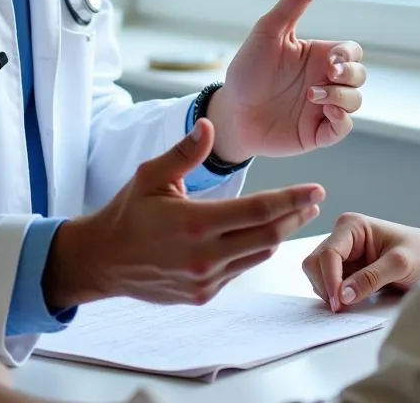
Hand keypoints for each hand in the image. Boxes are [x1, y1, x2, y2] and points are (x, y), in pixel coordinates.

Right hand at [45, 118, 324, 308]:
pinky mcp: (203, 295)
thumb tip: (209, 125)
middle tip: (314, 200)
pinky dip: (254, 250)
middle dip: (296, 216)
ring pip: (258, 255)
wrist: (103, 260)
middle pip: (268, 236)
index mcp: (195, 223)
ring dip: (279, 235)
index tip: (316, 190)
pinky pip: (240, 270)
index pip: (258, 211)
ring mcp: (205, 280)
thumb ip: (185, 152)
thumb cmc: (128, 212)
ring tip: (293, 215)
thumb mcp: (152, 175)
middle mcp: (204, 256)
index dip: (292, 199)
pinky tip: (259, 234)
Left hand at [208, 0, 365, 161]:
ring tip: (312, 95)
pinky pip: (343, 128)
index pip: (351, 52)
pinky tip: (327, 113)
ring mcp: (322, 108)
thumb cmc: (248, 69)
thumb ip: (295, 1)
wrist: (230, 111)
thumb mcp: (269, 31)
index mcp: (317, 56)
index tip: (330, 59)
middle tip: (326, 75)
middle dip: (349, 75)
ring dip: (341, 97)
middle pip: (360, 75)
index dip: (348, 55)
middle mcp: (324, 80)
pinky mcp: (316, 132)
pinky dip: (342, 121)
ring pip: (355, 101)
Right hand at [302, 213, 419, 310]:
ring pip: (317, 273)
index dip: (330, 280)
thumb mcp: (400, 264)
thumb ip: (371, 278)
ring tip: (350, 303)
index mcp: (352, 225)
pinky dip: (333, 294)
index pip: (328, 254)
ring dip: (328, 291)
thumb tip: (343, 295)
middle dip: (325, 286)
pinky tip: (350, 300)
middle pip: (315, 263)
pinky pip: (327, 282)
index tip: (339, 304)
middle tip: (342, 308)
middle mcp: (342, 236)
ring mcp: (342, 251)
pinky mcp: (345, 266)